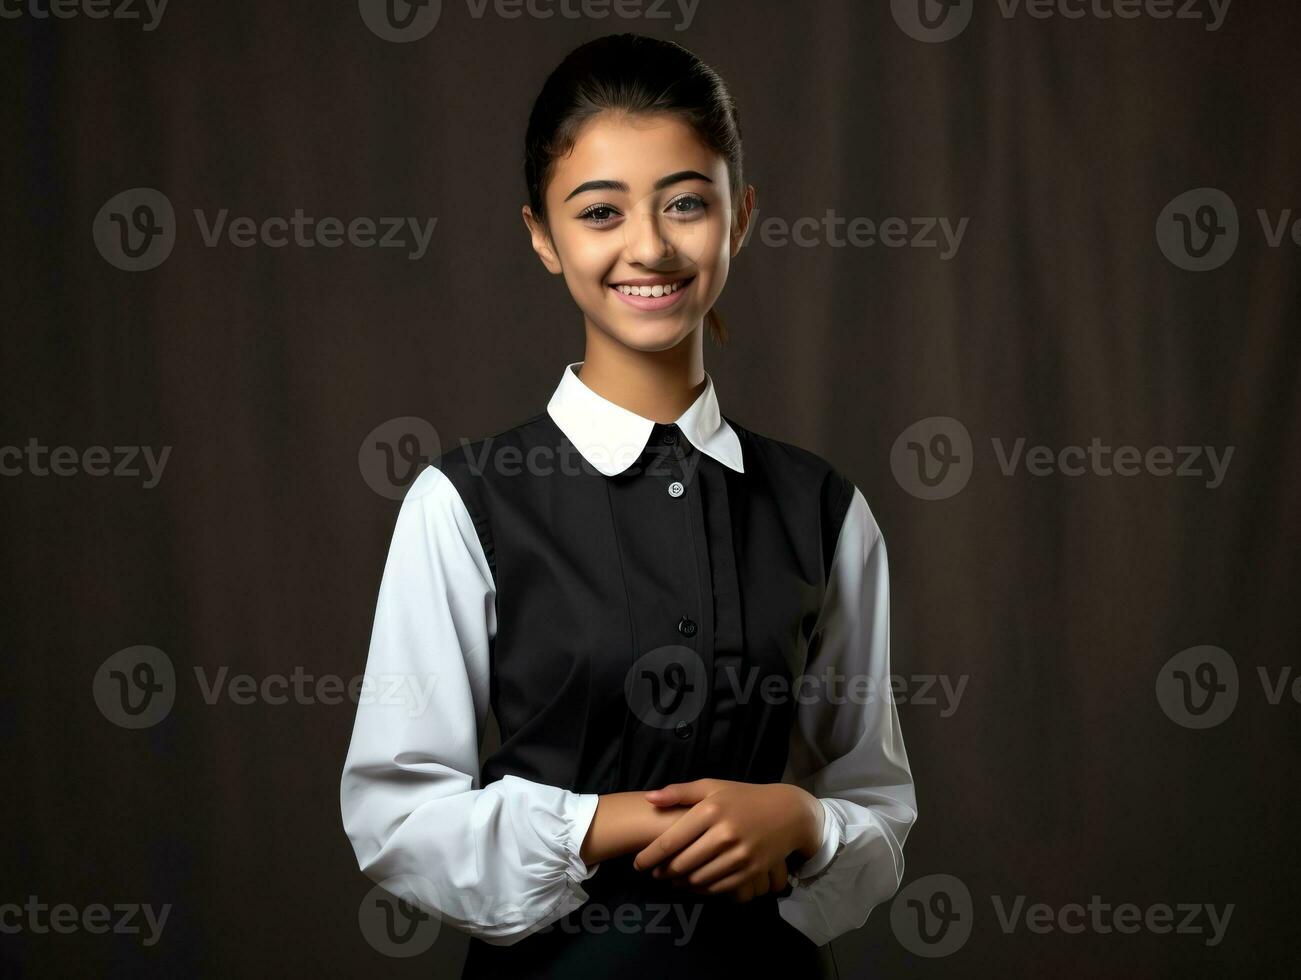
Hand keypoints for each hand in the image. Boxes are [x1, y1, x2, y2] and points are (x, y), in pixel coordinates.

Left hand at [632, 779, 821, 896]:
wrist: (787, 813)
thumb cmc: (743, 797)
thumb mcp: (712, 787)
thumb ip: (679, 792)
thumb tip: (649, 799)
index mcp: (710, 810)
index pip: (670, 841)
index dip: (649, 856)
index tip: (637, 864)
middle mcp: (724, 833)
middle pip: (682, 863)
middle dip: (663, 872)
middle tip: (654, 873)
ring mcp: (739, 855)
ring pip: (698, 878)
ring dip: (680, 883)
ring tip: (671, 880)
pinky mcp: (751, 871)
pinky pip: (718, 887)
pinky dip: (701, 889)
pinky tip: (693, 884)